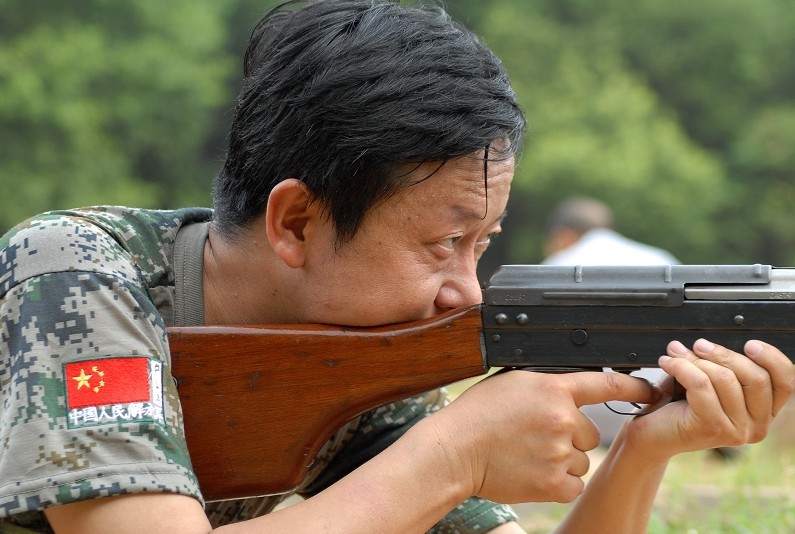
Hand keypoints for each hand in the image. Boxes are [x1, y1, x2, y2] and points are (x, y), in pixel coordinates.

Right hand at [427, 369, 657, 503]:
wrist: (455, 451)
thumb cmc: (477, 415)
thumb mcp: (512, 383)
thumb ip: (547, 384)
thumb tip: (570, 387)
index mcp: (553, 388)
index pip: (607, 384)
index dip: (636, 386)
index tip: (652, 389)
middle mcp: (562, 419)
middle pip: (590, 432)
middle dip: (570, 436)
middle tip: (536, 436)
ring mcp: (559, 452)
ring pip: (581, 459)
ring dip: (562, 459)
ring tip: (528, 453)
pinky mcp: (553, 483)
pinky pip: (574, 484)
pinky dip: (558, 482)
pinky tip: (533, 471)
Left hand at [625, 339, 794, 459]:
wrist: (652, 433)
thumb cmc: (680, 406)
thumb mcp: (710, 383)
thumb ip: (724, 367)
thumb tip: (709, 343)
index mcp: (763, 413)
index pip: (785, 383)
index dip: (772, 358)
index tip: (750, 343)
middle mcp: (757, 426)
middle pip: (755, 377)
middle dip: (723, 354)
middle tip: (698, 345)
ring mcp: (737, 431)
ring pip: (725, 379)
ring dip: (696, 360)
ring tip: (675, 354)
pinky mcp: (712, 428)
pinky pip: (701, 385)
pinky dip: (682, 367)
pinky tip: (668, 363)